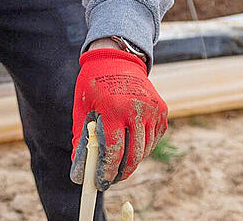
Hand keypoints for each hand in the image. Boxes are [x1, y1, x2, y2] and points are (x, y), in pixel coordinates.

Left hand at [69, 48, 166, 190]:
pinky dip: (142, 147)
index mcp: (113, 109)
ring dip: (132, 161)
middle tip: (110, 179)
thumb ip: (82, 140)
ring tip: (118, 164)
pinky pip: (153, 139)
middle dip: (121, 172)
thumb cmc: (93, 85)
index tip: (100, 182)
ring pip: (145, 150)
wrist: (117, 59)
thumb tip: (80, 173)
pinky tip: (130, 146)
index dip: (107, 171)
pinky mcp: (162, 111)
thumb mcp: (82, 110)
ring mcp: (153, 110)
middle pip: (133, 155)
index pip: (114, 151)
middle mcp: (136, 110)